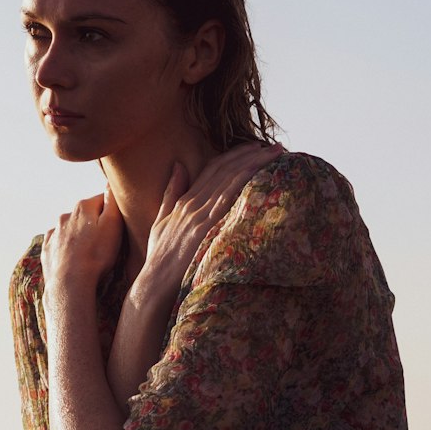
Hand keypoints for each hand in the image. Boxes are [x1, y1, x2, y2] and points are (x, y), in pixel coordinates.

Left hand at [41, 185, 123, 306]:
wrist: (69, 283)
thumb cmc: (96, 255)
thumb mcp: (113, 225)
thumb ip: (113, 202)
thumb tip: (112, 184)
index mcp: (83, 207)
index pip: (104, 200)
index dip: (114, 211)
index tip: (121, 224)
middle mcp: (65, 216)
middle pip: (86, 215)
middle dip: (96, 223)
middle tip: (107, 241)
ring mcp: (54, 234)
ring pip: (71, 228)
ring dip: (80, 235)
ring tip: (90, 252)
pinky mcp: (47, 250)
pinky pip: (59, 244)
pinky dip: (66, 247)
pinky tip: (74, 258)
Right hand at [141, 142, 282, 297]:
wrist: (154, 283)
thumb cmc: (160, 259)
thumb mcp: (161, 221)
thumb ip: (171, 193)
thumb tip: (179, 165)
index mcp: (184, 201)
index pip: (213, 168)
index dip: (235, 155)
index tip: (255, 147)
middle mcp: (192, 203)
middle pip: (225, 169)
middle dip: (251, 154)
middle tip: (276, 146)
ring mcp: (198, 215)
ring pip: (229, 180)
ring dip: (254, 164)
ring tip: (276, 154)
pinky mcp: (204, 228)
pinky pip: (226, 200)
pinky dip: (242, 184)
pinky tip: (259, 175)